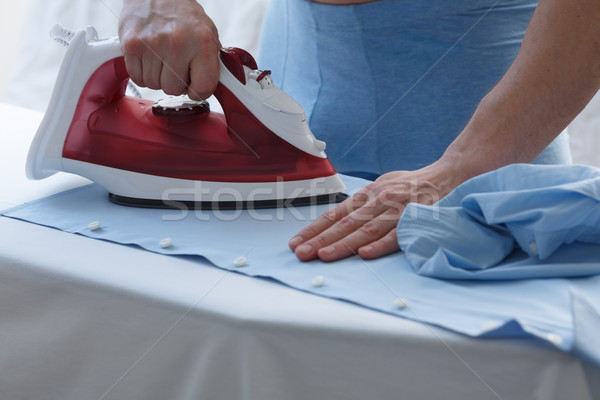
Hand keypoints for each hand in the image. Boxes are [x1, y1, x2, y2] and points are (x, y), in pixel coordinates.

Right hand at [119, 0, 220, 99]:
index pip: (203, 88)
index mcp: (202, 42)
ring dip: (158, 76)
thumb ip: (212, 62)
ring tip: (161, 57)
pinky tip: (149, 57)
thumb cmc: (182, 15)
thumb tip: (213, 88)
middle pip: (174, 90)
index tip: (194, 85)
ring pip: (154, 85)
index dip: (198, 91)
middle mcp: (178, 43)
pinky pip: (137, 78)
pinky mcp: (131, 46)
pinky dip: (142, 72)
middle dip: (175, 82)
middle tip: (175, 64)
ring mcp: (152, 45)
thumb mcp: (208, 33)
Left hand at [289, 163, 457, 261]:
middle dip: (320, 240)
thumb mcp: (383, 187)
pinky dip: (380, 245)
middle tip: (301, 253)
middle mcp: (379, 200)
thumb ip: (363, 204)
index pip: (335, 214)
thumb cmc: (412, 185)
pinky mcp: (416, 218)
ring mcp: (397, 209)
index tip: (296, 242)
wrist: (449, 174)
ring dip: (343, 244)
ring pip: (365, 230)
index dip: (315, 229)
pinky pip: (396, 235)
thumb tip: (338, 218)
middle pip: (345, 223)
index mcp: (368, 194)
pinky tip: (364, 254)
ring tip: (323, 256)